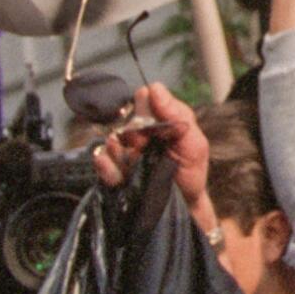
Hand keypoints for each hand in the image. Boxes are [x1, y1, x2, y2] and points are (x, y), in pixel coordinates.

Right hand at [89, 84, 219, 235]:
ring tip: (137, 162)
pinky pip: (100, 161)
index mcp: (157, 120)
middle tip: (145, 146)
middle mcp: (137, 132)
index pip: (142, 99)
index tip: (154, 125)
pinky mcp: (112, 170)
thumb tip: (155, 87)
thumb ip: (177, 115)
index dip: (145, 109)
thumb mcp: (194, 143)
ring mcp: (122, 151)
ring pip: (110, 140)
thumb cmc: (190, 171)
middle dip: (135, 133)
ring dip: (123, 151)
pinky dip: (107, 166)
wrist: (183, 206)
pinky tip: (120, 173)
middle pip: (123, 119)